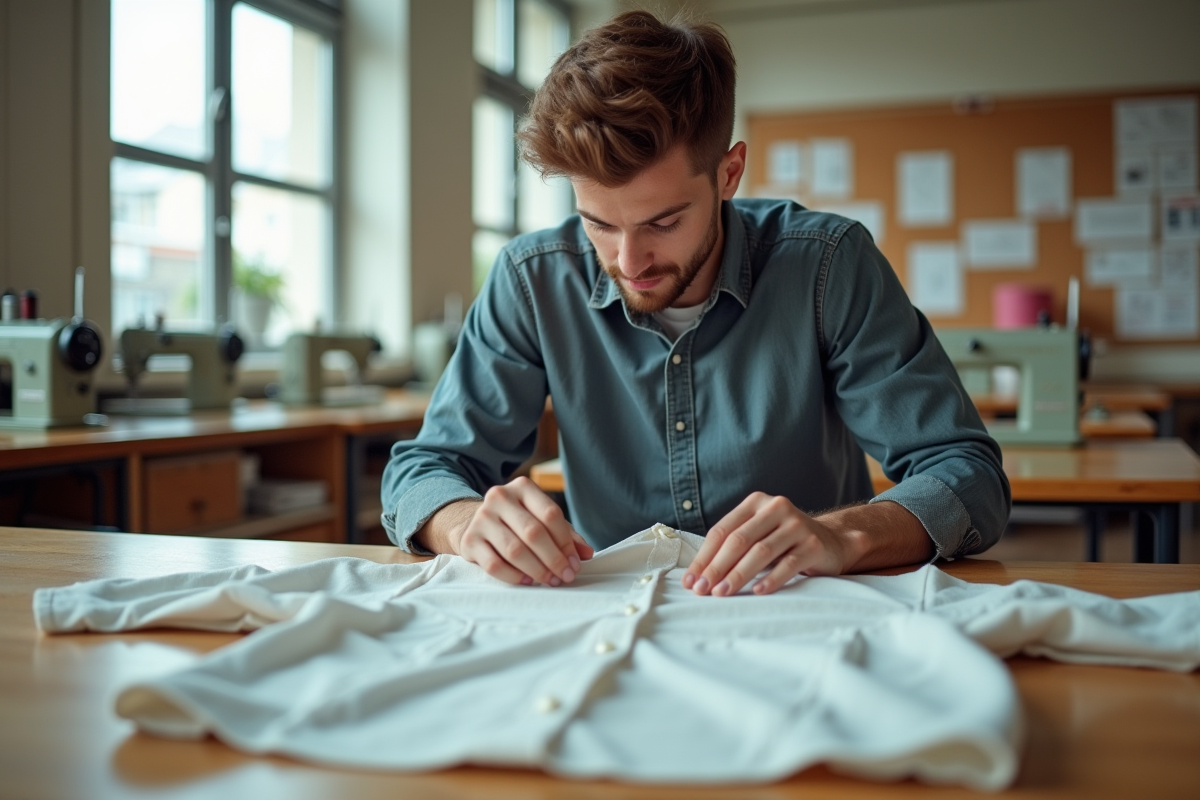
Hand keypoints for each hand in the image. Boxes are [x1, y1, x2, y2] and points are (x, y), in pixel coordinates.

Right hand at [450, 477, 593, 586]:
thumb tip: (586, 553)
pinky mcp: (469, 540)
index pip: (550, 514)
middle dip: (554, 559)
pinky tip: (527, 581)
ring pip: (514, 550)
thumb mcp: (541, 520)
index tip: (575, 563)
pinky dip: (514, 577)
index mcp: (522, 487)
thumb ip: (565, 534)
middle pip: (533, 532)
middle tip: (565, 576)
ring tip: (550, 581)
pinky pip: (494, 565)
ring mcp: (481, 518)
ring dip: (537, 570)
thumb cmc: (517, 522)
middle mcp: (500, 497)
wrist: (475, 523)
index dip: (566, 542)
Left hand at [682, 492, 861, 596]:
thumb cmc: (783, 542)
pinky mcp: (813, 544)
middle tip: (702, 590)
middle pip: (739, 540)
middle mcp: (776, 508)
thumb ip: (732, 546)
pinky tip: (757, 592)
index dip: (704, 557)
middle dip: (716, 567)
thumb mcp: (758, 534)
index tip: (690, 581)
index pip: (723, 530)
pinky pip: (788, 564)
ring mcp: (797, 525)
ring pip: (761, 552)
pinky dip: (771, 579)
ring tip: (722, 593)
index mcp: (756, 502)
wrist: (832, 542)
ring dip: (738, 575)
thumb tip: (696, 576)